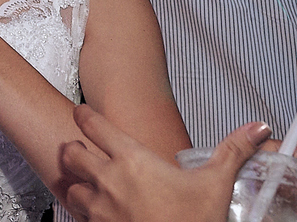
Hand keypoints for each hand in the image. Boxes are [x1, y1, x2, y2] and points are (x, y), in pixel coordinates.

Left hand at [61, 104, 268, 221]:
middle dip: (73, 150)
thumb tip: (254, 129)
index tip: (82, 113)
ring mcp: (100, 208)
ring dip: (78, 185)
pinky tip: (100, 212)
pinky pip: (79, 217)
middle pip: (70, 153)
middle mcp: (109, 181)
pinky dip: (85, 213)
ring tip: (90, 185)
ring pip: (71, 188)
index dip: (84, 115)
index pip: (93, 125)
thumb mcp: (214, 184)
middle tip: (82, 150)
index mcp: (132, 161)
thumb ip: (230, 152)